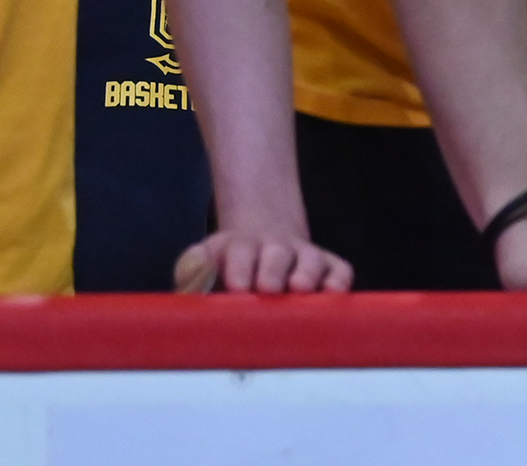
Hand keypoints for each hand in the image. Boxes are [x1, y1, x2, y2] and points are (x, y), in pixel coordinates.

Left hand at [172, 226, 354, 293]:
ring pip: (311, 260)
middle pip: (277, 254)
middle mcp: (276, 248)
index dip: (239, 267)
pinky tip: (332, 294)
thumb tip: (186, 289)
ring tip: (300, 288)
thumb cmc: (230, 261)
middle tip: (267, 287)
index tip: (237, 286)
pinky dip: (339, 280)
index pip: (240, 252)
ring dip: (307, 273)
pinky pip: (340, 270)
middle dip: (273, 270)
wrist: (264, 233)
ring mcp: (305, 256)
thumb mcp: (204, 258)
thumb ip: (192, 271)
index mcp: (242, 246)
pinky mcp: (329, 266)